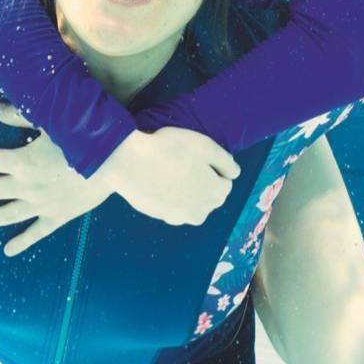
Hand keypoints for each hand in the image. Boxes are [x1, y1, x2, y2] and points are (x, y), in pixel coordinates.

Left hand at [0, 104, 111, 256]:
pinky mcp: (57, 216)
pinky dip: (21, 242)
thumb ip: (20, 116)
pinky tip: (8, 249)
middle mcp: (26, 185)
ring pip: (6, 214)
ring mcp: (40, 205)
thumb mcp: (49, 120)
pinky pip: (35, 232)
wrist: (112, 165)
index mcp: (22, 161)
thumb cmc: (81, 137)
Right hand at [94, 127, 239, 225]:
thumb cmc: (168, 149)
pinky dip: (169, 194)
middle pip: (210, 195)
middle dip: (203, 180)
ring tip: (170, 169)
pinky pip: (172, 205)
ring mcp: (179, 217)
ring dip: (187, 190)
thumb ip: (226, 161)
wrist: (128, 162)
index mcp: (215, 194)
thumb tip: (234, 173)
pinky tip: (158, 178)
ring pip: (191, 202)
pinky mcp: (160, 216)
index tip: (198, 155)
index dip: (214, 166)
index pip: (226, 182)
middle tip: (184, 160)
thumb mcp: (205, 146)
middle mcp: (201, 212)